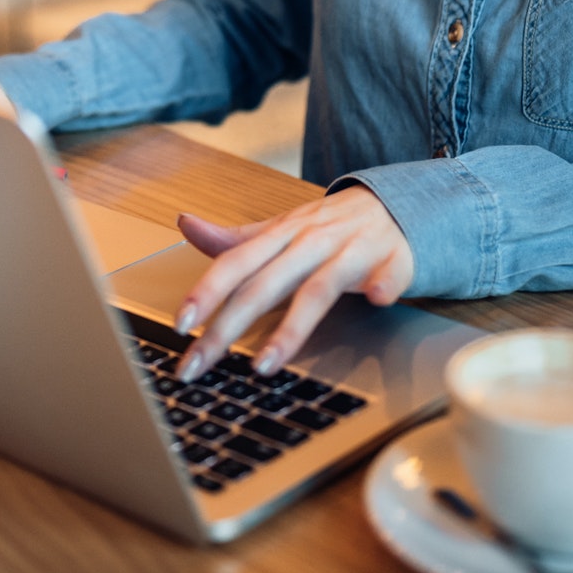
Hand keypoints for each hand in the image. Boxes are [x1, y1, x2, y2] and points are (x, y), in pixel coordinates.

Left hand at [172, 188, 413, 380]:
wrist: (392, 206)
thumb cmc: (329, 227)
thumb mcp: (280, 230)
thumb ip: (235, 239)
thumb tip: (185, 224)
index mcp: (282, 234)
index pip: (236, 262)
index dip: (207, 291)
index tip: (181, 324)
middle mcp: (312, 241)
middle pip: (266, 284)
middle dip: (229, 326)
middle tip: (199, 364)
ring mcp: (352, 251)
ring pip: (318, 289)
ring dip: (292, 327)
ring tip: (265, 366)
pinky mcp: (392, 261)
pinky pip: (389, 274)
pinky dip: (383, 285)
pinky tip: (377, 300)